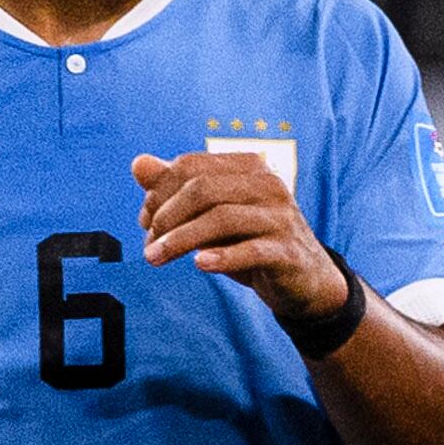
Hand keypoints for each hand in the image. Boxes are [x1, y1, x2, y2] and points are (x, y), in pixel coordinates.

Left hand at [137, 147, 350, 332]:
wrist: (305, 280)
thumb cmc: (252, 241)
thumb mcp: (212, 214)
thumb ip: (176, 188)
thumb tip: (138, 164)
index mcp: (250, 167)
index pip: (190, 168)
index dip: (158, 193)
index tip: (145, 223)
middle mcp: (269, 185)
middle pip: (202, 189)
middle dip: (165, 218)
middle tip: (149, 246)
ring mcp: (282, 218)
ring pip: (221, 218)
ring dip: (180, 240)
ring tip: (155, 259)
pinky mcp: (289, 252)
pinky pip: (251, 250)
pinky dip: (221, 257)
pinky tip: (200, 265)